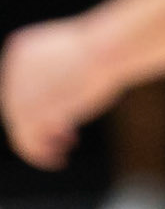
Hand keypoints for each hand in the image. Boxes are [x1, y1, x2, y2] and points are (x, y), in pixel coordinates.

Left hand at [0, 17, 119, 169]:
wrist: (108, 49)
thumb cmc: (107, 50)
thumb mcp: (76, 58)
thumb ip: (60, 76)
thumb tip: (56, 107)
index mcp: (21, 48)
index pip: (20, 86)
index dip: (39, 106)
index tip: (63, 118)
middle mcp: (13, 70)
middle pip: (19, 109)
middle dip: (43, 125)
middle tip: (69, 138)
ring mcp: (18, 92)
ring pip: (20, 128)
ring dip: (39, 145)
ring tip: (62, 153)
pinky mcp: (30, 113)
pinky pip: (27, 142)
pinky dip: (40, 156)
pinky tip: (60, 160)